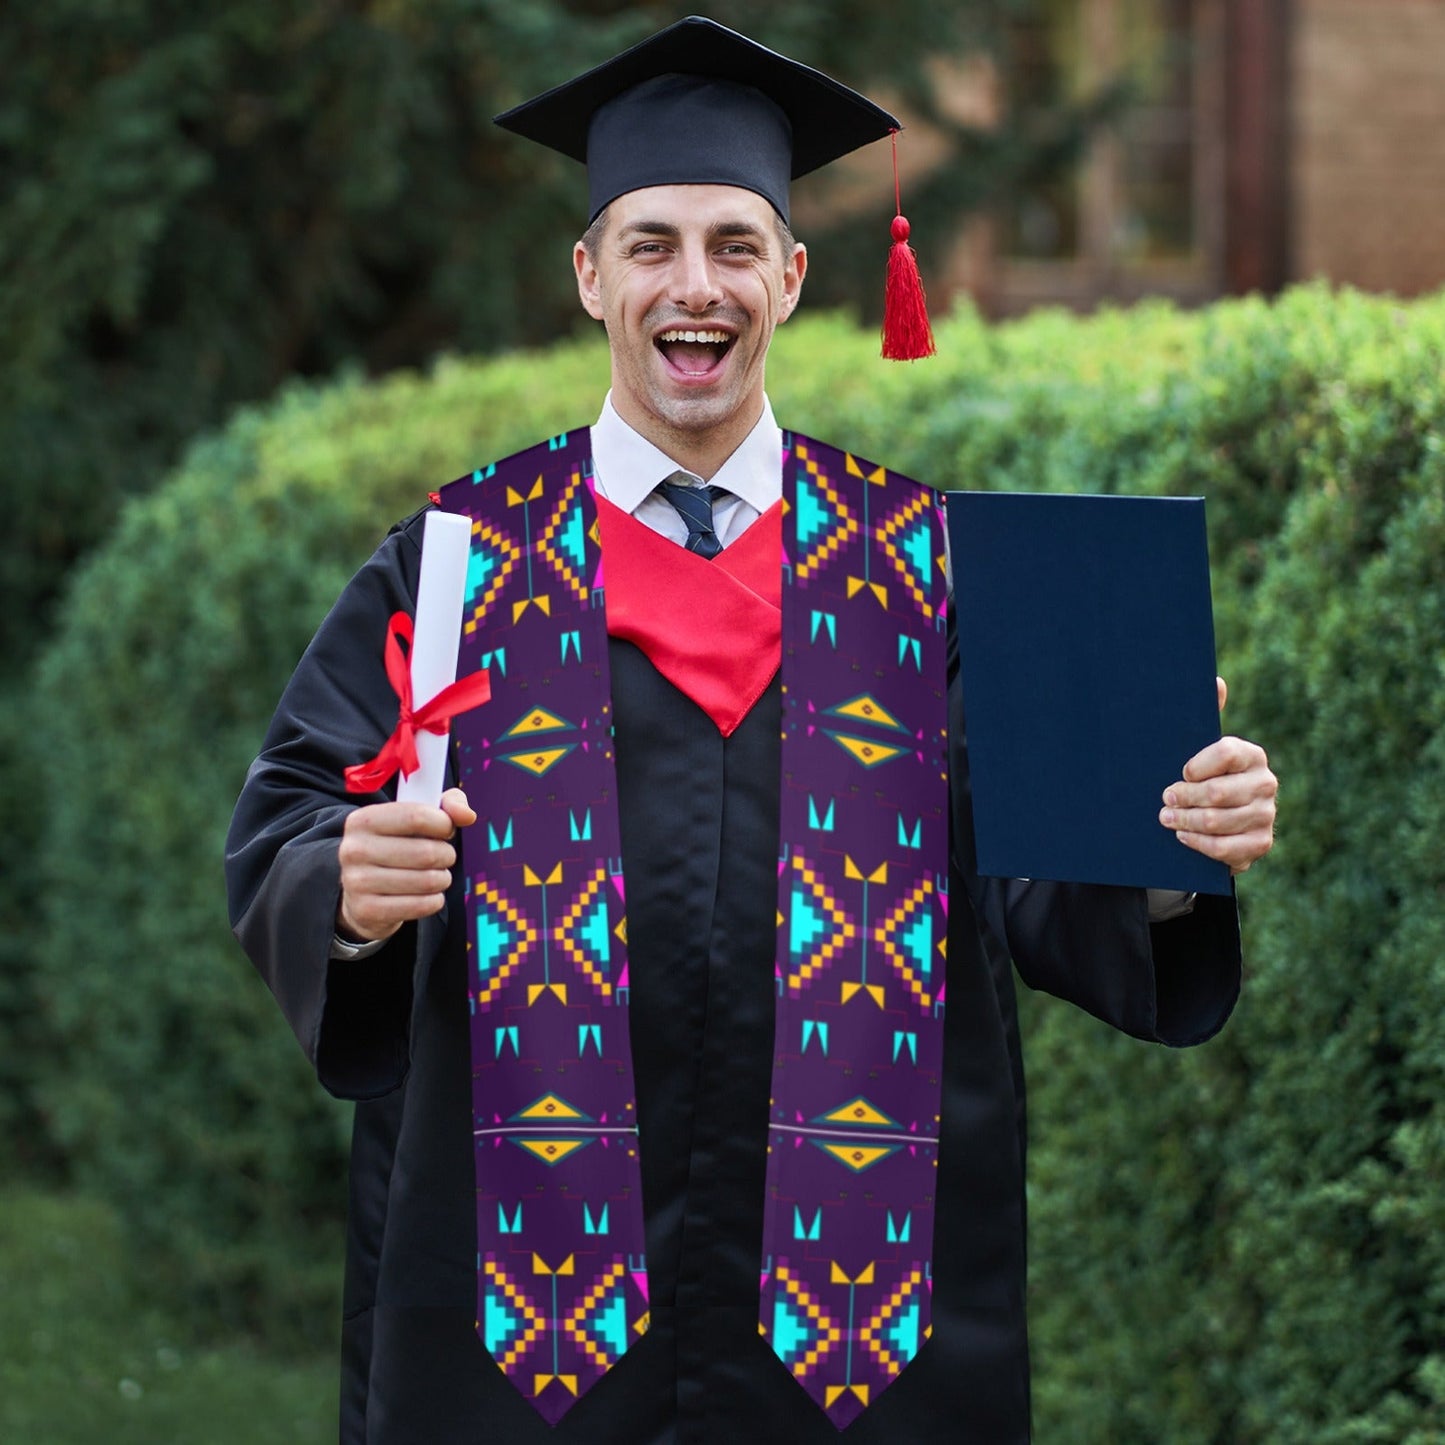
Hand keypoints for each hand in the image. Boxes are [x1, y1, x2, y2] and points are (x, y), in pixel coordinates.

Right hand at [336, 787, 476, 942]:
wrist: (361, 892)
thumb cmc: (396, 847)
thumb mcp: (415, 817)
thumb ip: (447, 805)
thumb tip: (467, 815)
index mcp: (363, 820)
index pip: (416, 816)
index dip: (444, 824)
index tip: (446, 830)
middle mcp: (354, 849)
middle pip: (426, 852)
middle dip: (446, 855)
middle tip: (444, 857)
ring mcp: (357, 882)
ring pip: (427, 881)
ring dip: (442, 879)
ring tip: (437, 876)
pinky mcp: (367, 910)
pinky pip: (421, 905)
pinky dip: (434, 901)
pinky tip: (428, 895)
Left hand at [1159, 678, 1276, 873]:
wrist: (1217, 820)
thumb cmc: (1202, 777)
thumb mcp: (1199, 748)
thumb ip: (1206, 715)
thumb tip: (1216, 681)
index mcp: (1251, 755)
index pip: (1225, 753)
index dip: (1196, 765)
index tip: (1180, 772)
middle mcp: (1265, 783)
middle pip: (1218, 793)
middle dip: (1183, 797)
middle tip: (1164, 799)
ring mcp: (1266, 815)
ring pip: (1217, 821)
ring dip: (1185, 821)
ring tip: (1166, 818)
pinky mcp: (1260, 843)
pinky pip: (1225, 848)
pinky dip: (1199, 843)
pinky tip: (1183, 836)